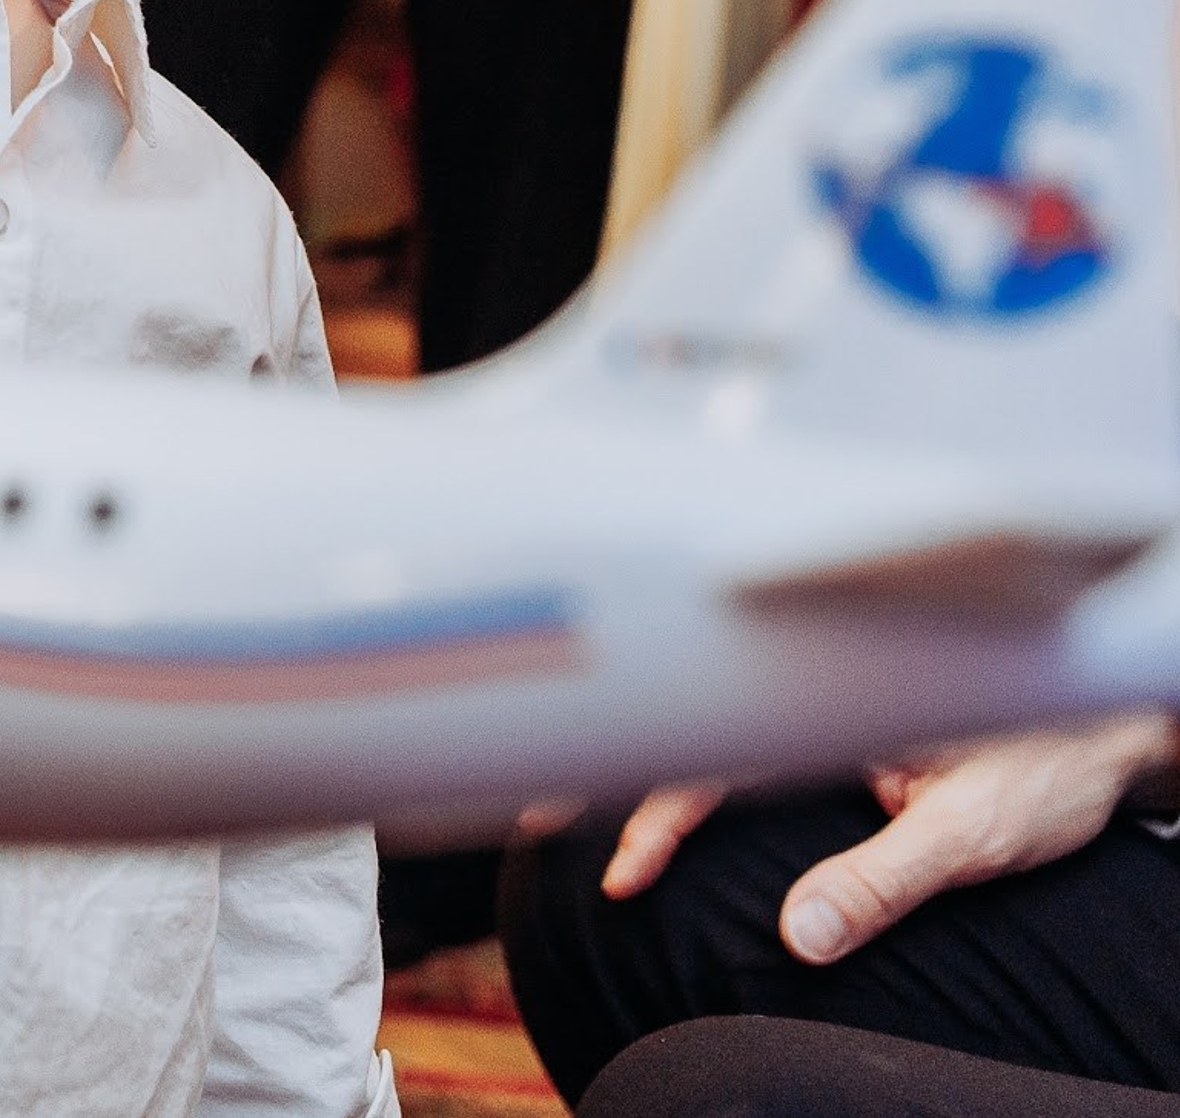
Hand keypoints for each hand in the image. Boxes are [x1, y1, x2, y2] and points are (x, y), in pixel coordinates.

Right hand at [600, 713, 1179, 966]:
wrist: (1104, 728)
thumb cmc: (1049, 768)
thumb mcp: (973, 832)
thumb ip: (885, 878)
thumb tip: (800, 937)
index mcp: (826, 698)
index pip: (714, 752)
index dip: (653, 810)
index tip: (619, 875)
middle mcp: (808, 694)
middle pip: (685, 728)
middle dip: (602, 763)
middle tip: (526, 810)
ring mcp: (814, 709)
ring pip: (706, 734)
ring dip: (634, 765)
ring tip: (560, 802)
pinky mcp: (830, 731)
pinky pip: (740, 748)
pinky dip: (683, 770)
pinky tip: (643, 793)